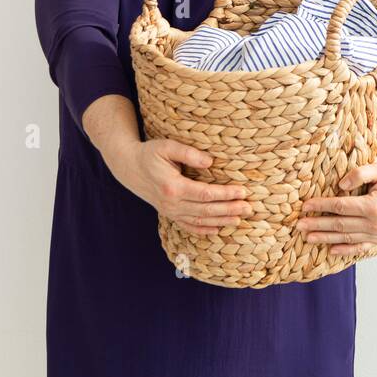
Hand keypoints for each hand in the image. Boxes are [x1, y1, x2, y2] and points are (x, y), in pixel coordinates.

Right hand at [106, 138, 251, 236]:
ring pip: (199, 221)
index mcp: (172, 186)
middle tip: (249, 208)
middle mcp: (171, 203)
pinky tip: (217, 229)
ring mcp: (169, 211)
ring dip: (221, 221)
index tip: (243, 191)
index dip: (226, 194)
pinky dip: (203, 230)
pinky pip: (187, 226)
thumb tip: (210, 161)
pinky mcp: (168, 213)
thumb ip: (189, 153)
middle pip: (206, 210)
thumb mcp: (167, 146)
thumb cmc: (149, 153)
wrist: (128, 166)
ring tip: (239, 219)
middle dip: (229, 210)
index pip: (205, 194)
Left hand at [297, 152, 376, 255]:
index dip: (321, 206)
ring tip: (308, 237)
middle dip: (317, 225)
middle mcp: (375, 223)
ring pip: (346, 238)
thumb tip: (340, 185)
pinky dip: (345, 250)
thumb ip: (360, 174)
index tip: (305, 206)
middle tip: (299, 225)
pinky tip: (332, 249)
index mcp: (374, 205)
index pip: (340, 207)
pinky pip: (360, 247)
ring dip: (326, 238)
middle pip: (339, 225)